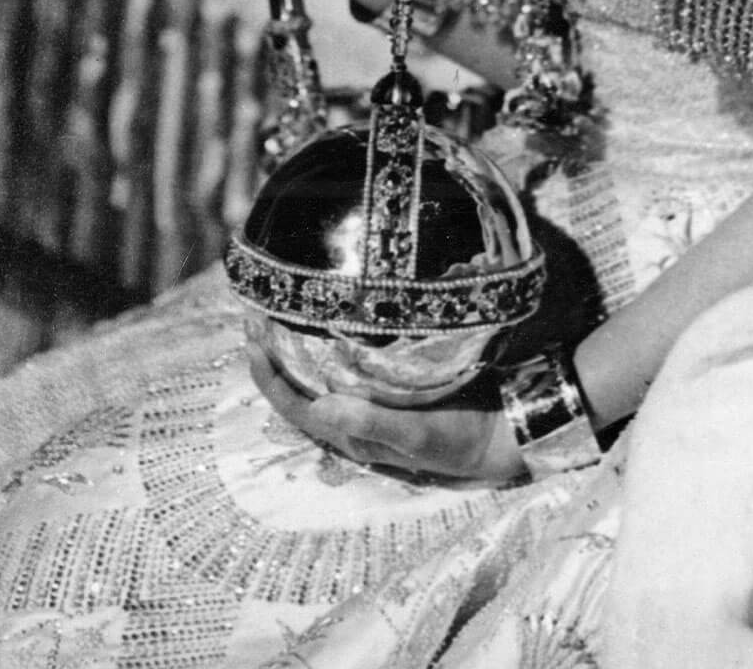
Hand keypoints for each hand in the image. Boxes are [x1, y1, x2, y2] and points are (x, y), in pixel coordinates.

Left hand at [247, 343, 526, 485]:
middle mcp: (353, 422)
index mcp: (353, 435)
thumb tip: (322, 405)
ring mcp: (370, 407)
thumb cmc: (460, 440)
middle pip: (299, 390)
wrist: (500, 437)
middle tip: (254, 315)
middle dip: (273, 355)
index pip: (296, 406)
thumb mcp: (419, 435)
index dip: (270, 376)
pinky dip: (328, 346)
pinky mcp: (389, 391)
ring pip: (318, 379)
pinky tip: (326, 322)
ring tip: (279, 312)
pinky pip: (346, 369)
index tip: (252, 337)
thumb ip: (374, 423)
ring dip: (294, 349)